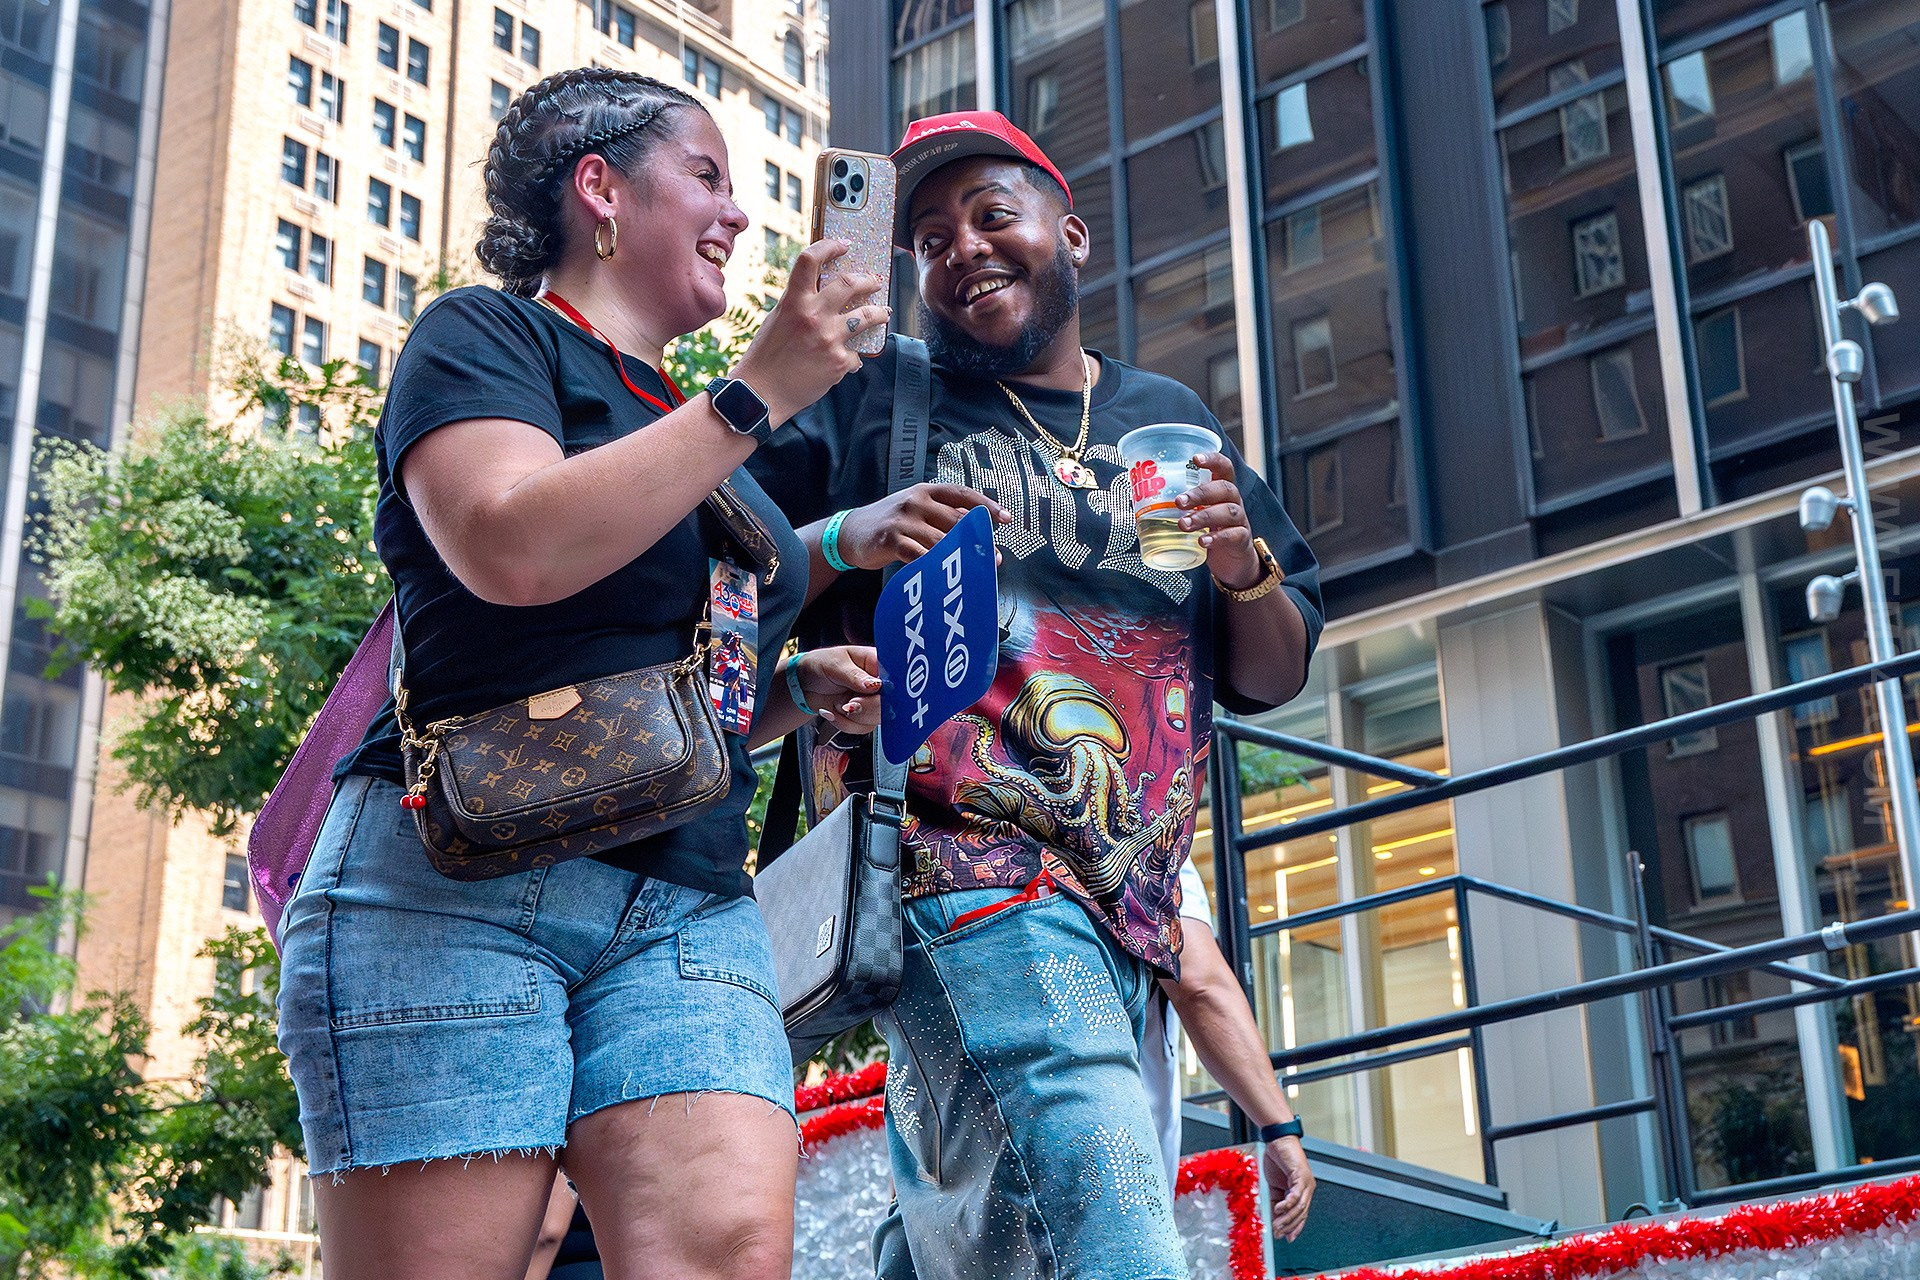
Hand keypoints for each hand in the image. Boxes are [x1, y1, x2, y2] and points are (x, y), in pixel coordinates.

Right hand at [733, 240, 888, 427]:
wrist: (762, 394)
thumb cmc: (767, 356)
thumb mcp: (778, 319)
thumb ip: (799, 303)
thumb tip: (823, 292)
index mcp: (794, 301)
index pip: (810, 260)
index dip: (829, 246)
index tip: (843, 244)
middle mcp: (814, 316)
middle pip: (851, 283)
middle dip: (869, 279)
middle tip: (875, 280)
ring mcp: (830, 339)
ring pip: (868, 316)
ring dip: (880, 312)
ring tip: (884, 312)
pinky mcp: (840, 363)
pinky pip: (858, 352)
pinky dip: (855, 355)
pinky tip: (851, 358)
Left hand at [791, 646, 882, 732]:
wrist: (804, 685)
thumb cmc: (821, 665)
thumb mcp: (835, 664)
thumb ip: (854, 676)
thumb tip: (874, 685)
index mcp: (878, 663)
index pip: (896, 678)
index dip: (889, 690)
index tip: (873, 693)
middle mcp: (880, 683)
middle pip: (890, 703)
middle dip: (867, 707)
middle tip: (848, 703)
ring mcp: (873, 701)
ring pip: (877, 719)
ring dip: (853, 717)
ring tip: (837, 705)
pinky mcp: (864, 716)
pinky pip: (863, 728)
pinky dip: (844, 724)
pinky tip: (833, 712)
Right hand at [836, 483, 1011, 569]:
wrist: (850, 532)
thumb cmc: (890, 524)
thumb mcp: (915, 510)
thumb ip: (941, 516)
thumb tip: (976, 529)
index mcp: (926, 491)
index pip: (962, 494)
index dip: (986, 505)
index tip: (1005, 518)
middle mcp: (916, 501)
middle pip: (956, 520)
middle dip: (977, 540)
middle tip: (993, 558)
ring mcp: (903, 520)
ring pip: (940, 540)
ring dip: (960, 558)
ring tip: (974, 572)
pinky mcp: (890, 539)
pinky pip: (918, 555)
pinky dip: (933, 566)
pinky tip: (943, 577)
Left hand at [1175, 452, 1261, 589]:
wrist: (1233, 561)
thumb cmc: (1211, 530)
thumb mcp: (1198, 513)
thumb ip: (1181, 504)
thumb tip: (1140, 497)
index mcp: (1222, 490)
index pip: (1223, 467)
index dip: (1212, 460)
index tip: (1195, 458)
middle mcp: (1234, 501)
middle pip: (1224, 488)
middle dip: (1200, 493)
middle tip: (1179, 501)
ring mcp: (1240, 520)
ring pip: (1228, 511)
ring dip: (1203, 516)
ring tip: (1183, 524)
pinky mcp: (1241, 540)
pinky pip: (1233, 535)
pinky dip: (1216, 538)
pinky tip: (1201, 541)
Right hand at [1263, 1135, 1313, 1242]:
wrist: (1278, 1140)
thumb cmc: (1276, 1160)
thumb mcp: (1273, 1186)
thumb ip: (1275, 1200)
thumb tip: (1271, 1217)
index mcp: (1301, 1191)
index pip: (1301, 1214)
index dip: (1295, 1227)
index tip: (1287, 1238)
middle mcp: (1307, 1188)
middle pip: (1301, 1214)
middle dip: (1289, 1226)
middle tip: (1278, 1234)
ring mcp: (1306, 1182)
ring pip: (1299, 1207)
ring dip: (1287, 1218)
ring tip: (1277, 1225)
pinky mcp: (1301, 1176)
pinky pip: (1295, 1195)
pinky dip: (1287, 1204)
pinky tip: (1278, 1210)